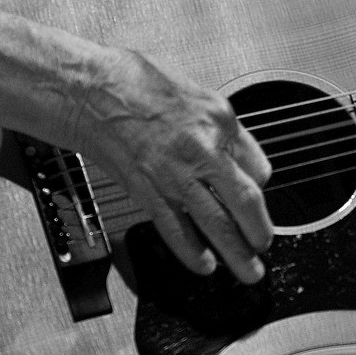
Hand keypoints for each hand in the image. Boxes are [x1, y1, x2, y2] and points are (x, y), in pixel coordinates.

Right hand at [61, 49, 274, 282]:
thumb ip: (223, 129)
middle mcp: (202, 149)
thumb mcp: (197, 93)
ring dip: (235, 252)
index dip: (261, 188)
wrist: (91, 91)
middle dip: (258, 232)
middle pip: (244, 202)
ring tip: (248, 271)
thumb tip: (244, 158)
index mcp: (219, 121)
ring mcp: (174, 173)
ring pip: (215, 223)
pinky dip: (191, 251)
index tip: (260, 203)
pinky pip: (175, 228)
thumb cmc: (136, 84)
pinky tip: (203, 264)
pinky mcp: (146, 190)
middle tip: (264, 249)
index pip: (257, 166)